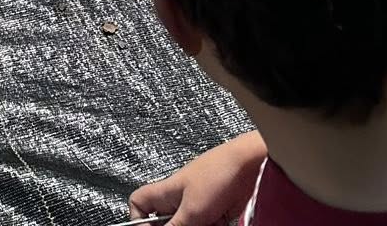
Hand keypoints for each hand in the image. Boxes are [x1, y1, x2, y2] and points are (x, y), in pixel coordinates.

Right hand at [131, 134, 266, 225]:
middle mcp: (178, 199)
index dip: (138, 221)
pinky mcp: (214, 213)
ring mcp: (197, 206)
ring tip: (210, 223)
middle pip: (166, 223)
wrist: (248, 166)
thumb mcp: (192, 212)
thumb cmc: (218, 175)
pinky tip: (219, 222)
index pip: (139, 204)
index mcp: (165, 192)